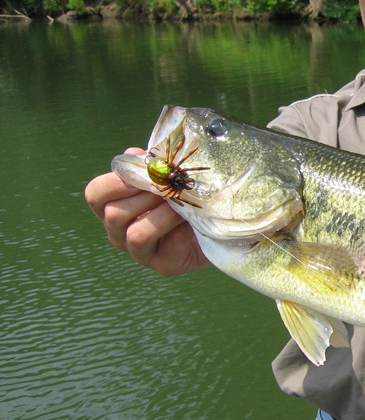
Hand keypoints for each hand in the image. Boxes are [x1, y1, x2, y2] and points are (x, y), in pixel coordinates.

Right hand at [85, 147, 209, 275]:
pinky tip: (192, 222)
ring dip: (163, 215)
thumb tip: (134, 154)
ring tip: (182, 205)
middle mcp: (119, 232)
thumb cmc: (182, 196)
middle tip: (171, 187)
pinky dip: (182, 231)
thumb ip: (148, 165)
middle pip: (115, 214)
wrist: (213, 224)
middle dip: (146, 196)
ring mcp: (139, 252)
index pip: (96, 194)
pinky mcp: (164, 265)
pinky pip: (167, 247)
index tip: (143, 173)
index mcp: (112, 207)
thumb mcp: (165, 176)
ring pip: (136, 235)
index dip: (115, 182)